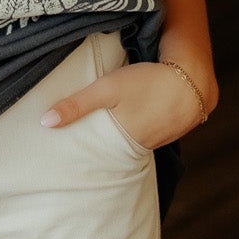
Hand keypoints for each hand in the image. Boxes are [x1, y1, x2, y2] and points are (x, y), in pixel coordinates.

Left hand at [39, 59, 210, 150]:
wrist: (193, 78)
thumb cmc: (147, 81)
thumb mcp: (107, 88)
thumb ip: (77, 105)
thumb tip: (45, 122)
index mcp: (122, 141)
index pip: (96, 156)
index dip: (83, 158)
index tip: (67, 160)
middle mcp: (140, 146)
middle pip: (113, 152)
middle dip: (99, 151)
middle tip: (80, 152)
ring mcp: (157, 140)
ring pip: (131, 144)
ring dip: (119, 141)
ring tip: (105, 137)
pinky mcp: (169, 130)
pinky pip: (147, 136)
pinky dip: (137, 132)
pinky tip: (134, 122)